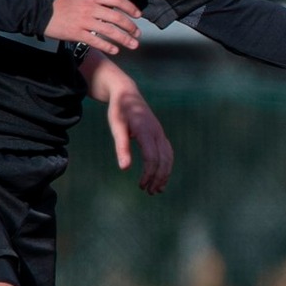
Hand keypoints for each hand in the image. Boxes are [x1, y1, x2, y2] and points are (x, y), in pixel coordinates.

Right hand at [46, 0, 141, 54]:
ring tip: (132, 44)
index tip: (138, 15)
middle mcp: (89, 7)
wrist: (40, 12)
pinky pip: (96, 41)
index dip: (130, 8)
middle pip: (117, 18)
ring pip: (109, 31)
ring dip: (124, 39)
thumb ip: (97, 0)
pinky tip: (115, 50)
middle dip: (130, 27)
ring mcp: (83, 21)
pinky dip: (108, 46)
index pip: (117, 0)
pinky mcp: (76, 33)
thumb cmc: (61, 4)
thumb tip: (115, 8)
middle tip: (137, 34)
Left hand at [82, 56, 172, 192]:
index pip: (152, 158)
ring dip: (165, 174)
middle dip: (159, 178)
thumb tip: (125, 169)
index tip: (141, 186)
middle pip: (164, 160)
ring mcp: (161, 133)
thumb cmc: (119, 110)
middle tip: (149, 192)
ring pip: (169, 157)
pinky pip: (168, 153)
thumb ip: (121, 147)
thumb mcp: (116, 127)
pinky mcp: (160, 134)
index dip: (148, 174)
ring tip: (158, 189)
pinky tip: (160, 175)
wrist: (128, 93)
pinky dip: (166, 166)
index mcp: (146, 131)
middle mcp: (157, 133)